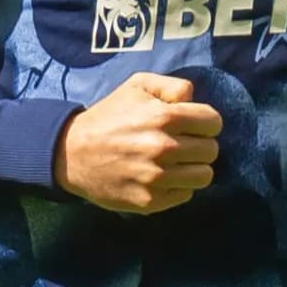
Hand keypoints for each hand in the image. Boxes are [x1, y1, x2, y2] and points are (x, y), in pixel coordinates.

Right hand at [55, 71, 221, 212]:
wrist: (72, 154)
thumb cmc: (108, 117)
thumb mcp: (136, 85)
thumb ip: (172, 85)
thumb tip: (194, 100)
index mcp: (165, 116)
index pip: (213, 123)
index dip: (206, 123)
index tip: (194, 127)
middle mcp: (164, 148)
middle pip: (211, 150)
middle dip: (200, 145)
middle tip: (183, 146)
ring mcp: (157, 177)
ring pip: (204, 176)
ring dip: (194, 169)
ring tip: (177, 164)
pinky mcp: (150, 201)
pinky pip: (185, 195)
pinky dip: (178, 187)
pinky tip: (162, 178)